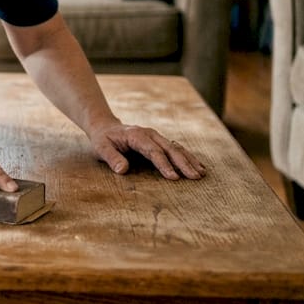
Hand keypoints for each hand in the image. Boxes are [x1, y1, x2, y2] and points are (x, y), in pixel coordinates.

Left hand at [88, 121, 205, 179]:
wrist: (106, 127)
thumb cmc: (104, 139)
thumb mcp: (101, 148)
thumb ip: (112, 158)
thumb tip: (123, 170)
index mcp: (137, 136)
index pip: (153, 151)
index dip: (164, 164)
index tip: (174, 177)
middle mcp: (150, 134)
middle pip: (170, 149)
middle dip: (183, 163)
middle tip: (194, 177)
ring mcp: (157, 137)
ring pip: (176, 148)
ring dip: (189, 160)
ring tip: (201, 173)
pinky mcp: (160, 141)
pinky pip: (176, 148)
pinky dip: (187, 157)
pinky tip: (198, 166)